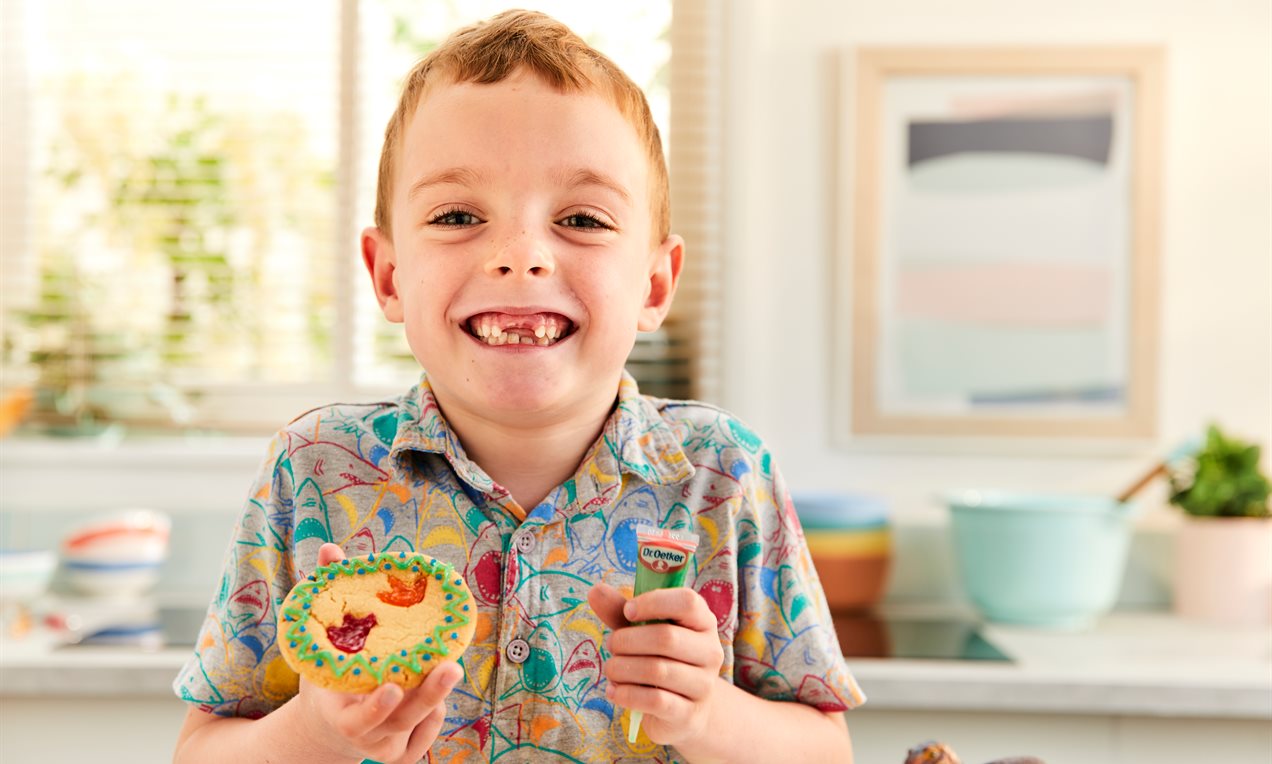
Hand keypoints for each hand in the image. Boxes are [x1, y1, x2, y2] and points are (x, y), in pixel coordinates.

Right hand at [295, 543, 460, 763]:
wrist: (328, 720)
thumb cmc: (330, 670)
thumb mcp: (322, 640)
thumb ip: (329, 597)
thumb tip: (330, 549)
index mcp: (338, 711)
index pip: (357, 719)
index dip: (375, 706)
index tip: (392, 686)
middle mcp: (362, 735)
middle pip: (400, 720)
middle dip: (427, 695)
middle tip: (452, 666)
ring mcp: (383, 748)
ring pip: (418, 726)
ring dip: (435, 698)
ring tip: (446, 666)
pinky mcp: (402, 754)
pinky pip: (427, 736)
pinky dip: (434, 716)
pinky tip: (431, 693)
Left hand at [587, 582, 724, 748]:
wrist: (685, 710)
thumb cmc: (661, 660)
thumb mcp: (642, 631)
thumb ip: (620, 610)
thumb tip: (595, 590)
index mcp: (703, 622)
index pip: (687, 602)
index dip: (654, 602)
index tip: (628, 611)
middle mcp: (710, 652)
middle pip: (667, 637)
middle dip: (627, 640)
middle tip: (611, 644)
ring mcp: (703, 685)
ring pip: (657, 670)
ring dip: (622, 668)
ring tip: (611, 668)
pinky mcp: (689, 714)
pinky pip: (654, 700)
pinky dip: (626, 694)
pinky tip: (614, 691)